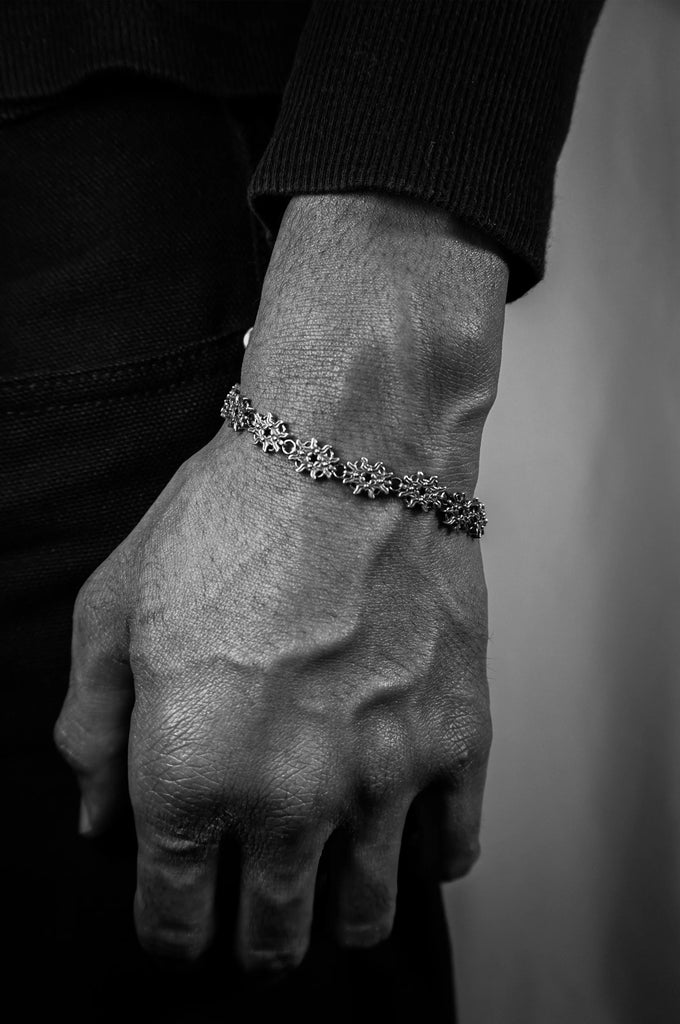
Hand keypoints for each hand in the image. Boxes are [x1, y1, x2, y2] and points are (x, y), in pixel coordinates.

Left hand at [54, 193, 507, 971]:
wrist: (351, 449)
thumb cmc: (230, 516)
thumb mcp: (112, 608)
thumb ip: (92, 730)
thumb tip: (101, 821)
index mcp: (191, 774)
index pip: (172, 920)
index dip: (167, 935)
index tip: (178, 920)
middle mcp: (291, 798)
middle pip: (270, 941)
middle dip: (249, 940)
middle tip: (250, 909)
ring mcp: (386, 778)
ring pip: (362, 918)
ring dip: (335, 918)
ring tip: (324, 885)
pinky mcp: (458, 742)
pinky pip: (452, 853)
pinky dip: (422, 860)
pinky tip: (400, 831)